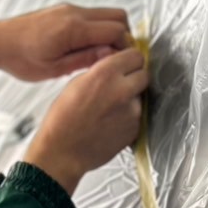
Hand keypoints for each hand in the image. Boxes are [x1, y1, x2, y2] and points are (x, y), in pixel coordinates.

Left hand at [0, 4, 130, 81]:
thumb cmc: (20, 58)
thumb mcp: (54, 69)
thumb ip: (85, 60)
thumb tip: (111, 55)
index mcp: (73, 28)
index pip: (116, 30)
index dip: (125, 46)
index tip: (122, 62)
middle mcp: (74, 12)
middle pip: (117, 16)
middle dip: (123, 36)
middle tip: (115, 57)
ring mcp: (69, 9)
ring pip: (106, 14)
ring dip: (110, 32)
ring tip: (99, 55)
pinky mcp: (63, 10)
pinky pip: (91, 16)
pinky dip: (97, 29)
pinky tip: (86, 48)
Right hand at [23, 47, 147, 194]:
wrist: (63, 152)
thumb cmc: (63, 120)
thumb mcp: (76, 83)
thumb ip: (100, 70)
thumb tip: (115, 63)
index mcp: (105, 74)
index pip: (135, 55)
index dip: (129, 60)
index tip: (125, 64)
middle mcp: (123, 90)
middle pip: (144, 73)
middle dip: (134, 76)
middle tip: (120, 84)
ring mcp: (132, 111)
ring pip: (141, 95)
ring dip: (131, 97)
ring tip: (110, 107)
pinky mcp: (135, 128)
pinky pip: (138, 114)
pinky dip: (129, 115)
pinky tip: (112, 121)